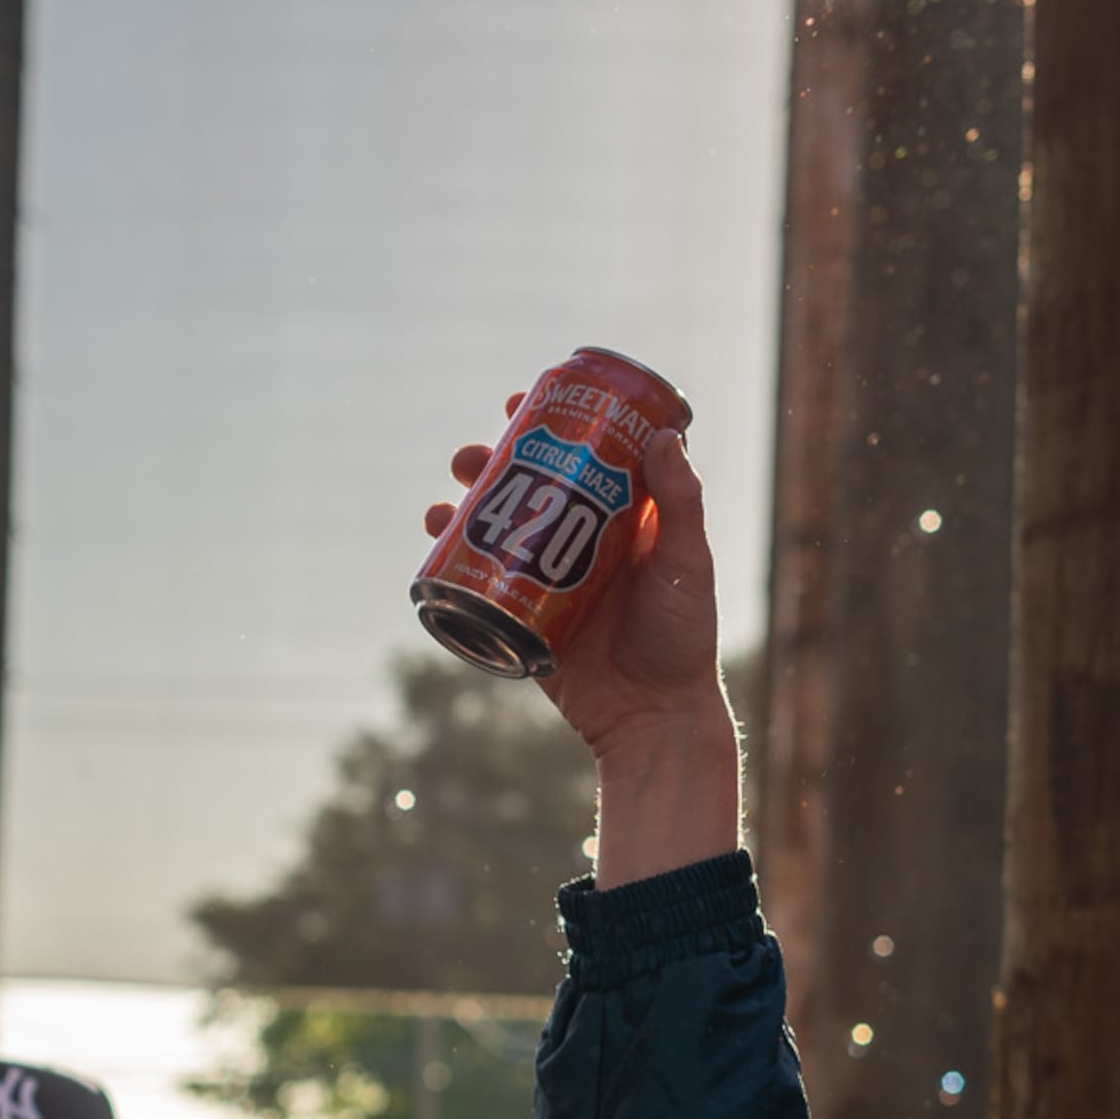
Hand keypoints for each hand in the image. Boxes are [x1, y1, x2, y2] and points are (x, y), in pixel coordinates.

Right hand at [425, 406, 736, 884]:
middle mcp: (579, 543)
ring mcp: (547, 582)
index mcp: (620, 520)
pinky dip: (452, 568)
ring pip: (496, 533)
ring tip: (441, 503)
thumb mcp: (686, 562)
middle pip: (525, 489)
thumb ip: (679, 502)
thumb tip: (662, 436)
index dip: (549, 427)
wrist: (653, 716)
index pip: (581, 458)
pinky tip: (433, 550)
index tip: (522, 402)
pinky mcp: (523, 620)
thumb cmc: (684, 637)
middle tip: (468, 455)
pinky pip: (480, 589)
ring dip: (461, 511)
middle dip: (490, 466)